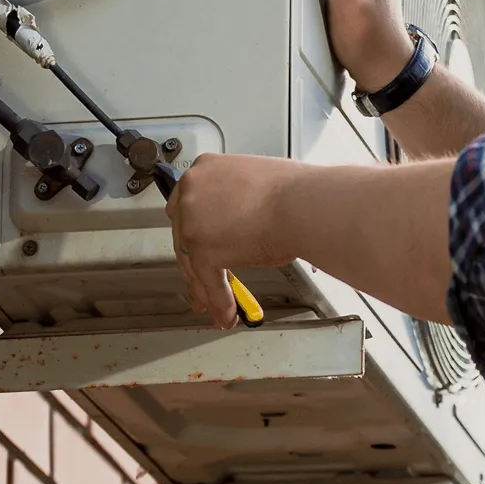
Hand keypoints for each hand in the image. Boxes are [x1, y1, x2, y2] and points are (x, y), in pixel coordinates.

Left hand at [164, 153, 298, 328]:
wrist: (301, 205)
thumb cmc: (294, 193)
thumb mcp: (254, 182)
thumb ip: (235, 201)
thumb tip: (239, 222)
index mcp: (205, 169)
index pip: (187, 205)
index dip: (194, 229)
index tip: (197, 242)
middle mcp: (191, 192)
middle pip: (182, 235)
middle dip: (194, 262)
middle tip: (203, 278)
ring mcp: (192, 223)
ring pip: (192, 263)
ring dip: (206, 288)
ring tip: (216, 306)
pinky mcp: (203, 251)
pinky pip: (209, 283)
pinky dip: (219, 301)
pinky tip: (226, 314)